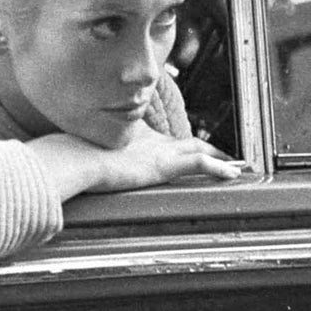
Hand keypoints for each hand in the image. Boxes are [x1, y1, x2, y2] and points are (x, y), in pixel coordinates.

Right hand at [30, 129, 245, 199]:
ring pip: (198, 151)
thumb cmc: (73, 157)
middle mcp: (151, 141)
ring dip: (218, 159)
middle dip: (206, 149)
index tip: (194, 149)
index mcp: (135, 138)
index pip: (165, 141)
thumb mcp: (86, 155)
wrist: (75, 157)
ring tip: (238, 166)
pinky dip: (218, 168)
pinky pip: (199, 164)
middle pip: (187, 143)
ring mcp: (159, 152)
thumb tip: (73, 167)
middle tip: (224, 156)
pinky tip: (232, 173)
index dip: (183, 146)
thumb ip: (90, 160)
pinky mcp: (164, 164)